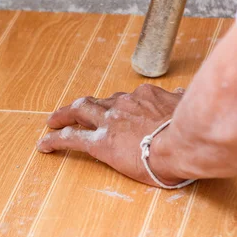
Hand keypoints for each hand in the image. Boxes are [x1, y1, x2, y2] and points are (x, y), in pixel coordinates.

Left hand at [36, 85, 186, 187]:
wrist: (183, 143)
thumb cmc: (192, 129)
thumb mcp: (189, 108)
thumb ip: (182, 100)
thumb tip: (185, 92)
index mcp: (145, 97)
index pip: (125, 99)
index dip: (114, 105)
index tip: (112, 110)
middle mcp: (123, 104)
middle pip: (96, 101)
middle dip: (81, 105)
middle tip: (70, 110)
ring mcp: (110, 121)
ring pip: (79, 112)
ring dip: (63, 115)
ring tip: (52, 121)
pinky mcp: (100, 142)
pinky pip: (72, 138)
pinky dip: (55, 139)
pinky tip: (44, 143)